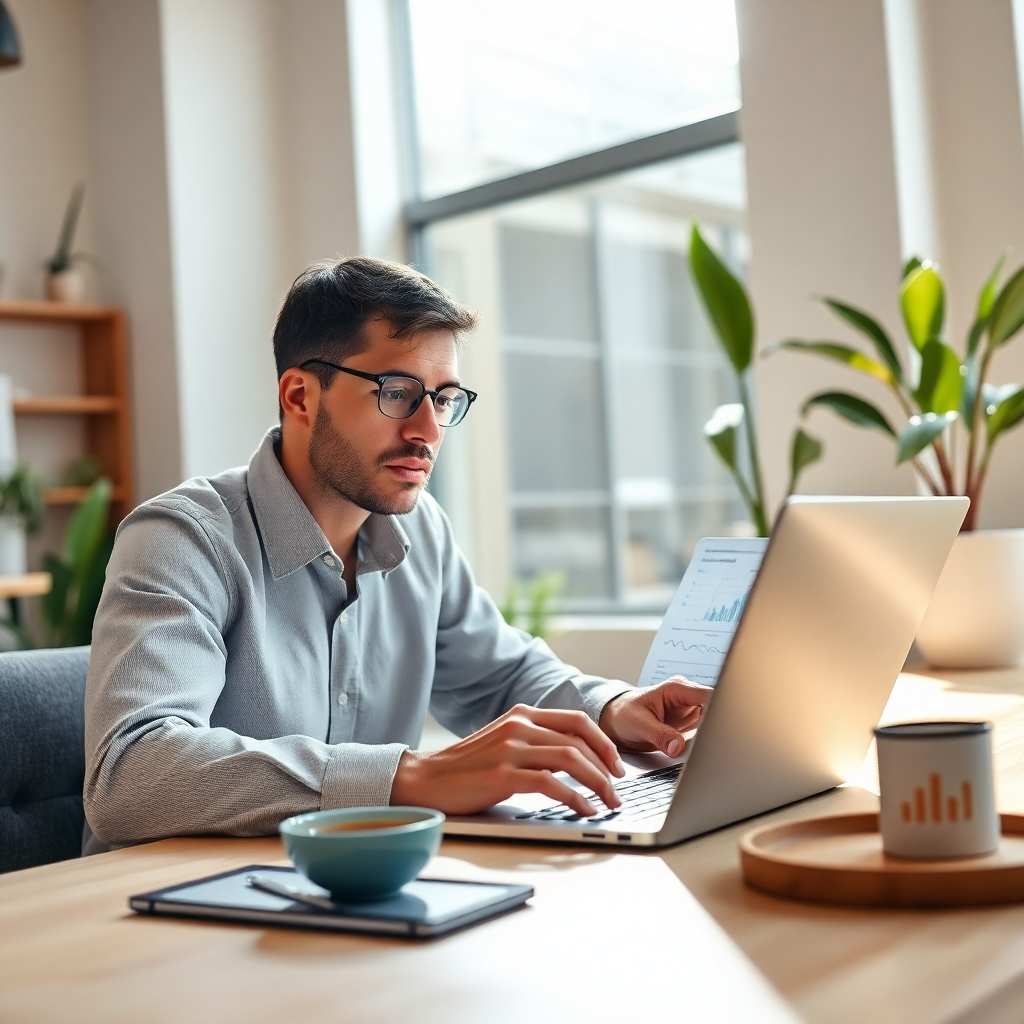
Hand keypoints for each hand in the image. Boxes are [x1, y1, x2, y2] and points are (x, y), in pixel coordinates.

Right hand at [391, 704, 625, 816]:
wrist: (426, 778)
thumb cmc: (467, 767)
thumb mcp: (504, 741)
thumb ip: (535, 741)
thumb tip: (577, 759)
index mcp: (522, 714)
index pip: (577, 720)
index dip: (604, 742)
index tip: (617, 765)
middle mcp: (519, 726)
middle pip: (579, 740)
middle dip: (607, 767)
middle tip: (618, 790)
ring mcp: (510, 749)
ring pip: (571, 759)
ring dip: (597, 783)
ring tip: (608, 802)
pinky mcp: (502, 775)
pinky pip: (551, 784)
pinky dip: (575, 798)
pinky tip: (584, 810)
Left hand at [599, 677, 712, 757]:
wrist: (616, 720)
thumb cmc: (624, 714)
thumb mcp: (639, 725)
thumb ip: (661, 735)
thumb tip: (679, 747)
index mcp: (676, 688)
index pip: (708, 695)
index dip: (721, 709)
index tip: (724, 726)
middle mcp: (687, 696)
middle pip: (716, 707)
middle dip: (720, 723)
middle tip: (720, 742)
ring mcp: (690, 709)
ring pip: (714, 719)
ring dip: (715, 732)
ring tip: (714, 746)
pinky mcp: (690, 722)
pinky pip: (707, 729)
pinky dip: (708, 738)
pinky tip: (708, 747)